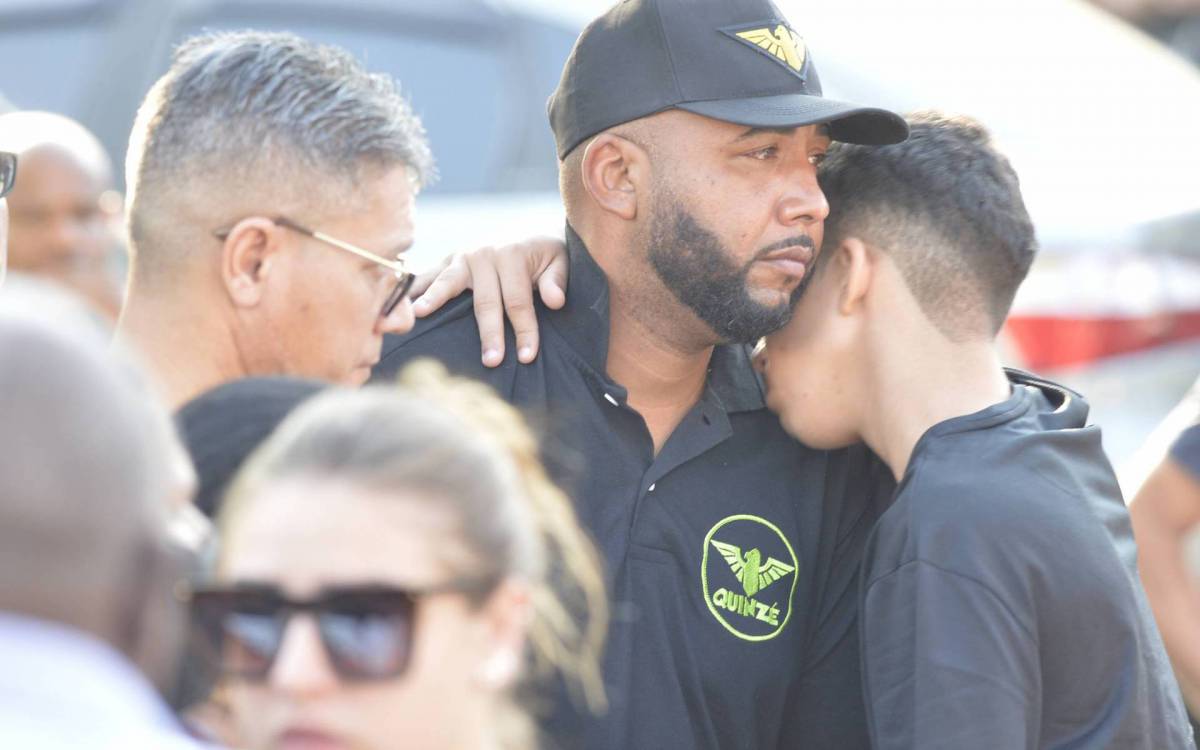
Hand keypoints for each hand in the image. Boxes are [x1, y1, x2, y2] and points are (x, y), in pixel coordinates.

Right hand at [408, 236, 567, 366]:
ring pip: (448, 283)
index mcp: (512, 254)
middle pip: (486, 301)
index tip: (527, 357)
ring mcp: (462, 256)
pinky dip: (415, 288)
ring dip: (434, 300)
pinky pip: (429, 275)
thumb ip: (556, 280)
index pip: (518, 301)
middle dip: (490, 332)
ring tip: (419, 315)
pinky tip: (401, 304)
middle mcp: (484, 253)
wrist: (525, 230)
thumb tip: (554, 301)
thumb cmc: (544, 255)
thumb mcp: (559, 260)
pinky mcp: (448, 261)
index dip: (524, 330)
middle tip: (491, 361)